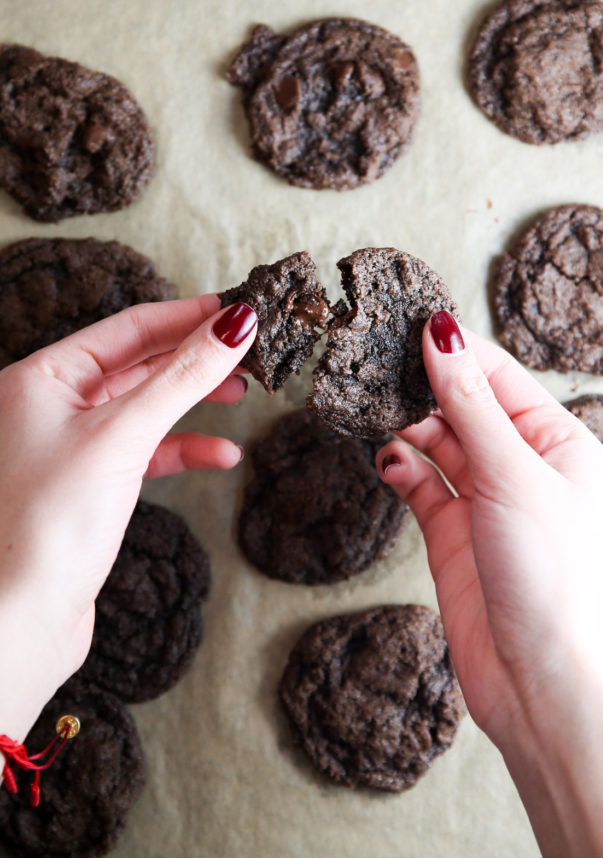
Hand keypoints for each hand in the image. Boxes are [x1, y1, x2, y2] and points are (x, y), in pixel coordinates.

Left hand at [0, 295, 255, 741]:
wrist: (18, 622)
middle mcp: (50, 406)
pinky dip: (183, 450)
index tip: (239, 310)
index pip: (128, 327)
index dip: (188, 316)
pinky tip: (221, 455)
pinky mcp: (89, 488)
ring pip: (145, 408)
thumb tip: (236, 324)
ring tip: (241, 395)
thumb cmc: (47, 525)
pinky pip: (145, 452)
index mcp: (41, 377)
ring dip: (194, 403)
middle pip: (139, 364)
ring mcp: (69, 447)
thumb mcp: (123, 436)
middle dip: (195, 359)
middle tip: (250, 351)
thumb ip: (183, 376)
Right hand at [377, 313, 602, 857]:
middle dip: (424, 387)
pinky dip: (401, 468)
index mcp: (556, 441)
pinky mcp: (454, 535)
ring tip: (376, 415)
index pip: (499, 375)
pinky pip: (421, 484)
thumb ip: (469, 403)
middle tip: (375, 368)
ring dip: (408, 427)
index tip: (406, 324)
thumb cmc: (551, 576)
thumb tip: (441, 332)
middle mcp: (522, 465)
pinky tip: (386, 461)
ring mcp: (486, 500)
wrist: (541, 682)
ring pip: (438, 442)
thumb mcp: (510, 475)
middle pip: (465, 404)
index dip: (454, 349)